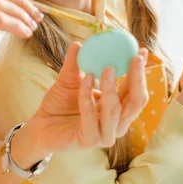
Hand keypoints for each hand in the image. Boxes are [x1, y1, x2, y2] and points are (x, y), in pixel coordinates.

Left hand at [27, 42, 148, 155]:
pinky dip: (89, 96)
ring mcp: (104, 134)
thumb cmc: (59, 104)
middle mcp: (116, 123)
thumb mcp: (69, 79)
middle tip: (135, 58)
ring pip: (115, 111)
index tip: (142, 51)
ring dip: (112, 88)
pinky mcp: (89, 141)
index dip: (141, 71)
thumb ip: (76, 63)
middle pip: (136, 102)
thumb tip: (79, 43)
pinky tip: (87, 79)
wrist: (40, 126)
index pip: (136, 90)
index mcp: (118, 108)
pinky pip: (91, 116)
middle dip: (138, 79)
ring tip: (108, 68)